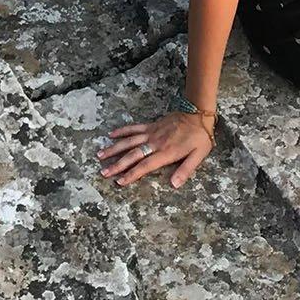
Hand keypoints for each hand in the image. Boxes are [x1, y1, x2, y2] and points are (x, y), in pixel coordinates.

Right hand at [98, 108, 214, 187]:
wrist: (198, 114)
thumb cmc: (199, 137)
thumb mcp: (198, 156)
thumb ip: (185, 170)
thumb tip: (174, 185)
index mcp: (166, 152)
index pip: (145, 165)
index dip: (132, 174)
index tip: (119, 182)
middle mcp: (155, 143)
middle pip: (133, 155)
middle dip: (117, 164)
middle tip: (104, 172)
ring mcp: (152, 133)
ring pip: (129, 141)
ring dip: (114, 148)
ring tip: (100, 155)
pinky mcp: (151, 125)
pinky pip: (134, 127)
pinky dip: (122, 131)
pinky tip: (111, 134)